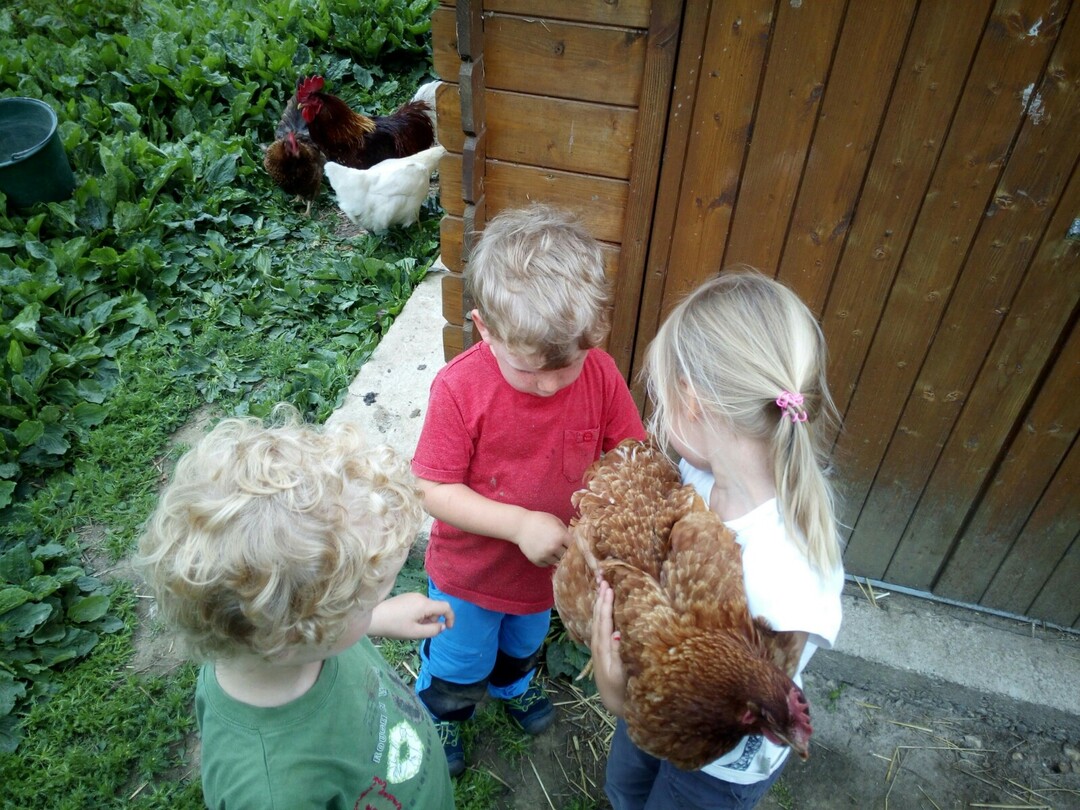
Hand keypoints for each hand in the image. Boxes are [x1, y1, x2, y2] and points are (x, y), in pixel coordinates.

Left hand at [369, 592, 454, 639]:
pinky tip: (405, 621)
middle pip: (435, 608)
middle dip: (433, 620)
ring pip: (427, 608)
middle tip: (419, 631)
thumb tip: (443, 626)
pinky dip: (418, 614)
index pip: (446, 607)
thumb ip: (433, 630)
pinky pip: (419, 605)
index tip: (448, 628)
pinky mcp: (406, 597)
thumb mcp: (415, 633)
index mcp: (425, 604)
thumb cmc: (395, 626)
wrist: (373, 617)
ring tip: (410, 627)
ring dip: (425, 618)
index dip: (451, 617)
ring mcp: (412, 595)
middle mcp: (421, 596)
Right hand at [511, 510, 569, 566]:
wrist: (520, 526)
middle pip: (567, 556)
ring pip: (557, 561)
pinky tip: (543, 551)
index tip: (571, 545)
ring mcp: (545, 555)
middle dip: (566, 552)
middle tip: (562, 548)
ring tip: (550, 548)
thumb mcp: (555, 520)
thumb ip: (565, 531)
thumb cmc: (539, 520)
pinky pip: (547, 564)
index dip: (574, 546)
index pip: (574, 547)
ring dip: (556, 556)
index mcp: (561, 536)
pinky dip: (547, 560)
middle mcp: (554, 547)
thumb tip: (574, 541)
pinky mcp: (537, 560)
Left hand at [590, 576, 626, 715]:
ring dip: (599, 604)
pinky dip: (601, 614)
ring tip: (602, 588)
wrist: (614, 703)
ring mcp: (598, 647)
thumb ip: (618, 655)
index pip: (603, 622)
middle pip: (597, 618)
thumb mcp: (620, 674)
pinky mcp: (602, 650)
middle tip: (603, 579)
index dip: (606, 605)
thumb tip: (617, 634)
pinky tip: (604, 607)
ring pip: (597, 621)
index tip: (608, 588)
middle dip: (600, 599)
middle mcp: (598, 646)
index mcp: (603, 649)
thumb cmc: (621, 690)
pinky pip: (600, 626)